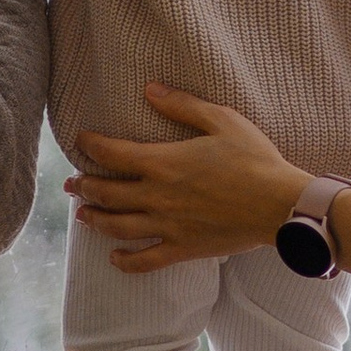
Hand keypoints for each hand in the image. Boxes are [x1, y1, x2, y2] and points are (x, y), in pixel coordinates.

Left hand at [68, 87, 306, 273]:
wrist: (279, 204)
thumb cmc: (255, 159)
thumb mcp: (221, 120)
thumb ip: (182, 104)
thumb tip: (150, 89)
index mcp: (163, 162)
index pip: (112, 153)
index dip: (91, 145)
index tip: (81, 140)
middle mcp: (157, 196)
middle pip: (107, 192)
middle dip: (84, 185)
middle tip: (71, 183)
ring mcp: (167, 226)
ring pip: (117, 226)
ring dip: (95, 219)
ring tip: (82, 214)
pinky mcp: (183, 248)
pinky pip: (145, 261)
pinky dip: (126, 261)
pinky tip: (114, 259)